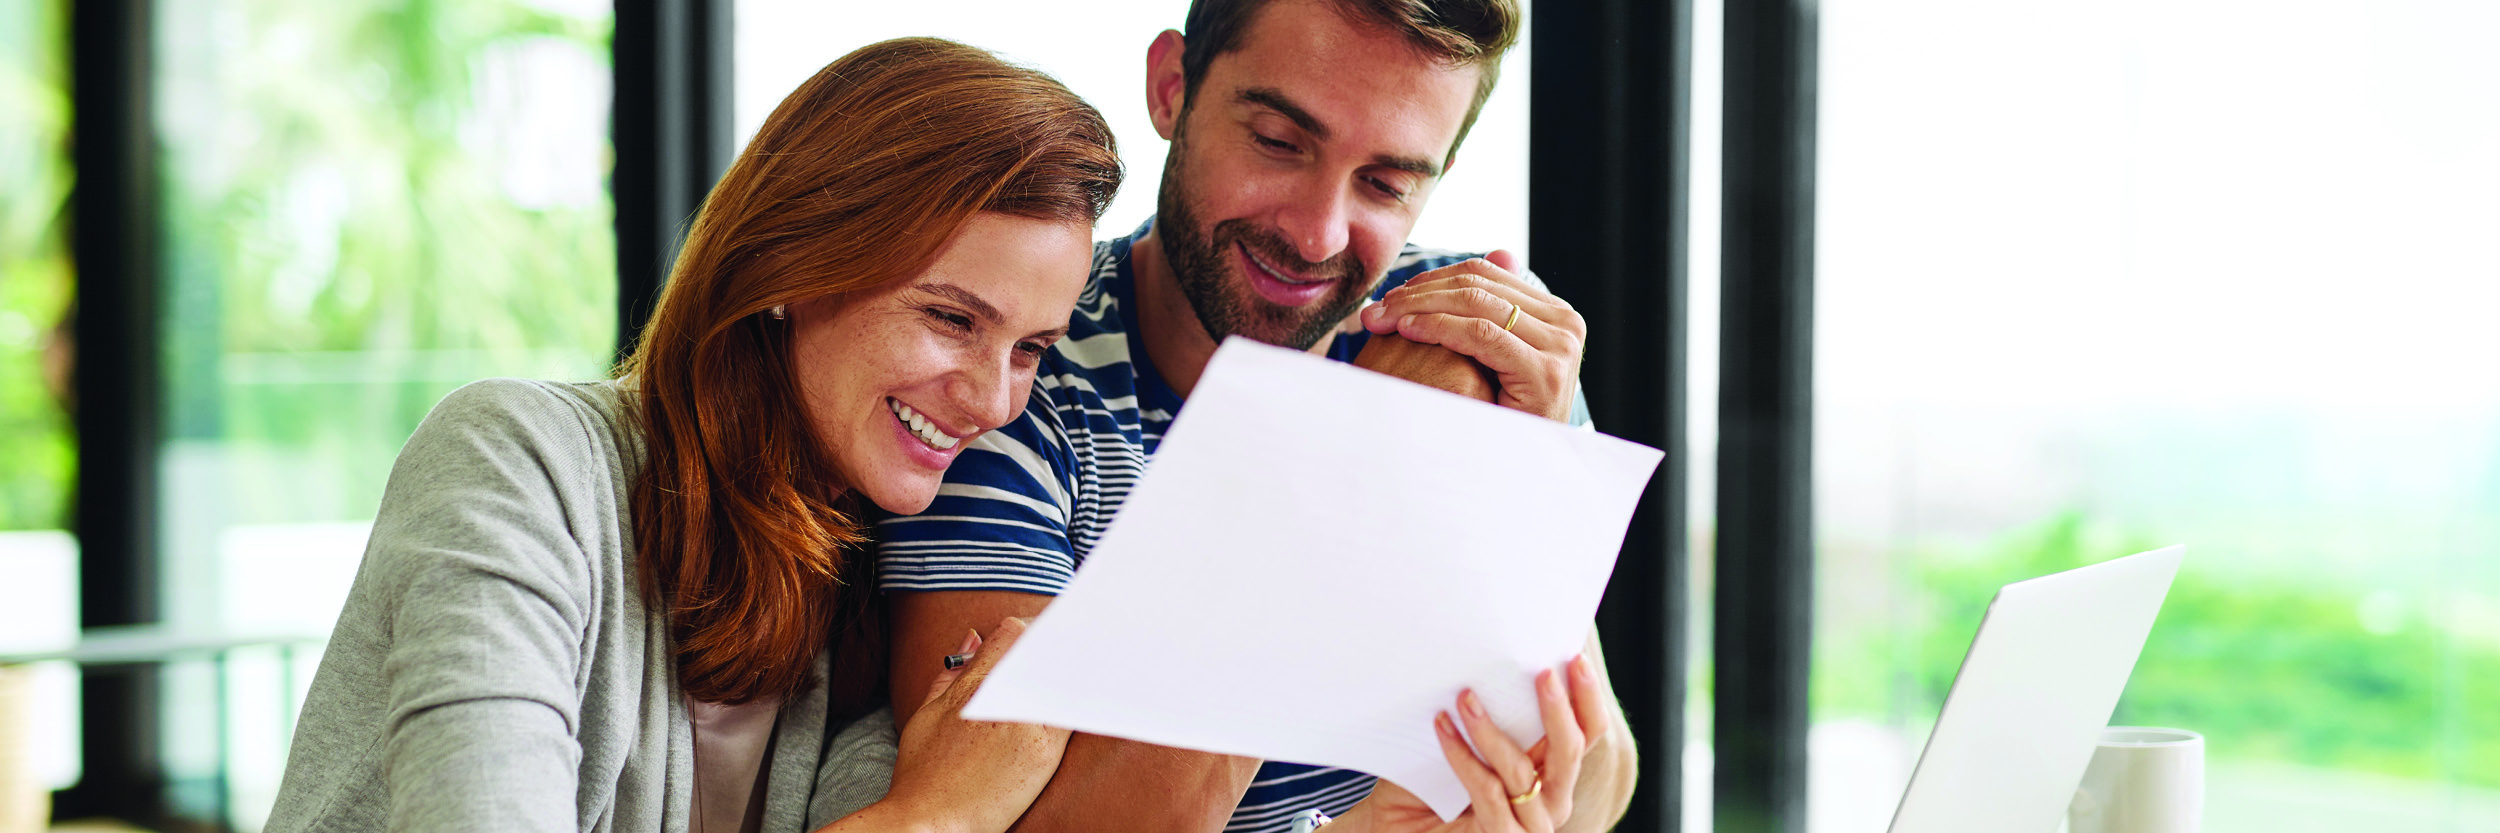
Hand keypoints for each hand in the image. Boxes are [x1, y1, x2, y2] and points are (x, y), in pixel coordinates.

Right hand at [873, 617, 1069, 832]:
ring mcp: (1025, 723)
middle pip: (1045, 650)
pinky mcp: (1045, 751)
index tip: (1042, 640)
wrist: (931, 820)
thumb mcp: (927, 713)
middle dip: (1057, 648)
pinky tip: (1085, 700)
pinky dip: (1078, 703)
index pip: (1014, 633)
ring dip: (1073, 671)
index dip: (1032, 632)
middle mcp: (1000, 697)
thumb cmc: (923, 773)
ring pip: (1063, 677)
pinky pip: (1072, 714)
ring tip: (1081, 673)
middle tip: (1069, 650)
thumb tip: (974, 638)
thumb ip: (952, 674)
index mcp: (972, 684)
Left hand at [1335, 656, 1610, 832]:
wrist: (1399, 830)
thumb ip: (1492, 715)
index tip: (1573, 659)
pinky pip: (1486, 790)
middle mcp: (1552, 802)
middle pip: (1571, 752)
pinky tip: (1442, 727)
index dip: (1586, 698)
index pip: (1586, 734)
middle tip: (1543, 672)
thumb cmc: (1434, 786)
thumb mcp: (1471, 742)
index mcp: (1553, 773)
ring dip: (1490, 729)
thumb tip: (1491, 659)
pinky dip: (1463, 756)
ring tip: (1465, 696)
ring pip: (1521, 770)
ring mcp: (1530, 825)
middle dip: (1559, 709)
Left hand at [1357, 250, 1583, 421]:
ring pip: (1475, 305)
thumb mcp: (1498, 356)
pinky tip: (1406, 331)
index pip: (1484, 275)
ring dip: (1420, 307)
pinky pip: (1481, 334)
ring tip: (1383, 318)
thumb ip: (1496, 307)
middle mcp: (1565, 321)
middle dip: (1419, 293)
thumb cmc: (1500, 416)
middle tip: (1377, 307)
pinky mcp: (1545, 371)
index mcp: (1555, 312)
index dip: (1431, 280)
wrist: (1523, 471)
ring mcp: (1560, 345)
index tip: (1391, 296)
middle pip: (1478, 285)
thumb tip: (1500, 251)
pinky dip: (1438, 327)